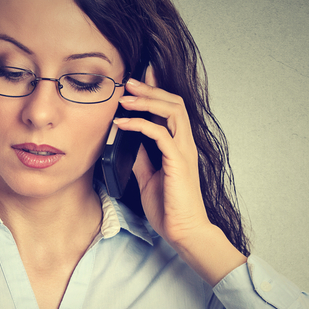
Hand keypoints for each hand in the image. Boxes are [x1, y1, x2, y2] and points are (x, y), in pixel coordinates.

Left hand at [113, 67, 211, 247]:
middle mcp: (184, 144)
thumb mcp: (149, 178)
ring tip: (125, 97)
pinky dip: (140, 125)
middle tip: (129, 81)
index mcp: (179, 146)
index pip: (170, 109)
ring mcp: (183, 152)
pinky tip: (123, 123)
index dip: (157, 90)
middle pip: (173, 103)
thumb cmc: (170, 208)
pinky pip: (160, 134)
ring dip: (147, 100)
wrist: (184, 231)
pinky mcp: (178, 162)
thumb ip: (143, 159)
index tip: (140, 77)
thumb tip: (129, 144)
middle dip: (151, 88)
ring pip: (172, 111)